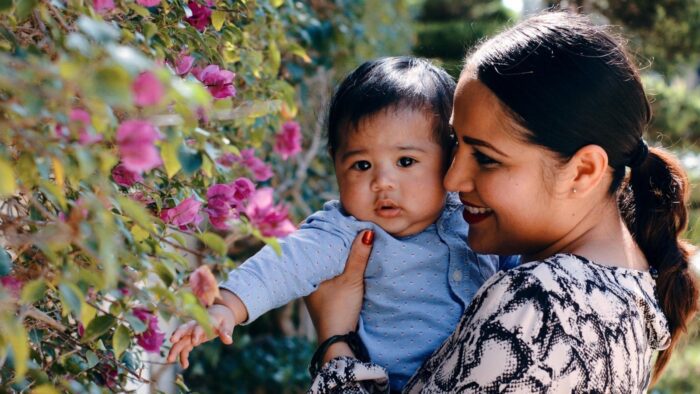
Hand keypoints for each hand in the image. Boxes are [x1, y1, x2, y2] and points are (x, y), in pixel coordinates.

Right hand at [166, 304, 235, 368]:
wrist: (217, 315)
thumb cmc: (222, 319)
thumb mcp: (227, 324)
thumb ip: (226, 332)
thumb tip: (228, 340)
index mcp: (204, 321)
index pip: (198, 326)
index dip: (196, 333)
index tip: (194, 342)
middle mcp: (194, 326)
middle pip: (184, 329)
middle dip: (177, 335)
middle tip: (172, 341)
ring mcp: (191, 333)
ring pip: (181, 340)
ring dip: (175, 349)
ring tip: (169, 360)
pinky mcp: (190, 340)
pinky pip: (184, 348)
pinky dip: (183, 356)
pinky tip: (185, 365)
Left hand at [304, 230, 373, 361]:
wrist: (337, 340)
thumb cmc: (339, 308)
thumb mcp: (351, 280)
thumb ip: (359, 256)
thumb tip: (367, 230)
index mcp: (307, 271)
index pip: (311, 243)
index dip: (320, 229)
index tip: (329, 214)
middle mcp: (308, 277)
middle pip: (317, 251)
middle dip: (328, 238)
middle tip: (340, 220)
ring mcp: (315, 287)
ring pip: (323, 262)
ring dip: (334, 251)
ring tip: (345, 233)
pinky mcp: (324, 294)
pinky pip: (329, 270)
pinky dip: (337, 262)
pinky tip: (346, 256)